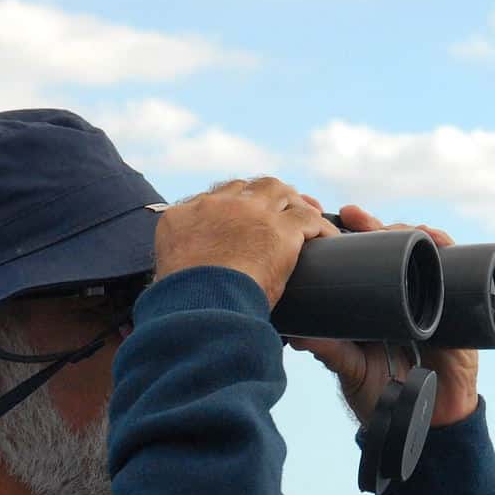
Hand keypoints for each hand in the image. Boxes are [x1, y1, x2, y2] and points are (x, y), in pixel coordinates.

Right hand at [153, 178, 340, 309]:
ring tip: (305, 216)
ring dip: (293, 202)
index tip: (242, 217)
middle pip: (247, 187)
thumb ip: (178, 268)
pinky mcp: (280, 229)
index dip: (232, 206)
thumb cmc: (182, 305)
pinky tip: (327, 239)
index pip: (212, 199)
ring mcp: (249, 212)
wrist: (200, 308)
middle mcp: (215, 205)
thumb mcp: (167, 278)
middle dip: (265, 195)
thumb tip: (180, 281)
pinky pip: (309, 219)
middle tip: (278, 209)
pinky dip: (320, 228)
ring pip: (279, 192)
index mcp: (181, 216)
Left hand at [285, 202, 479, 429]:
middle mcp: (404, 296)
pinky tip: (440, 241)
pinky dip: (451, 253)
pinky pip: (460, 273)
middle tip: (355, 216)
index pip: (366, 260)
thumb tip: (294, 334)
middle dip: (378, 226)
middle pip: (394, 248)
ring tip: (398, 225)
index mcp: (375, 304)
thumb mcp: (350, 368)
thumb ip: (328, 350)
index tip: (338, 218)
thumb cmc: (384, 396)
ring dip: (414, 233)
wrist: (426, 423)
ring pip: (425, 254)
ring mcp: (432, 300)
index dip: (355, 236)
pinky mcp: (458, 311)